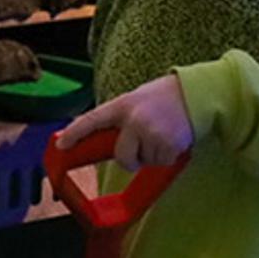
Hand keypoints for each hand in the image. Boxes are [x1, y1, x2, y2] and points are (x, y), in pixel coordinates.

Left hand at [56, 74, 193, 170]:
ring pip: (144, 162)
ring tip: (164, 134)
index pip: (92, 120)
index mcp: (122, 105)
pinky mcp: (167, 145)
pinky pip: (161, 163)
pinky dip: (167, 156)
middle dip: (131, 159)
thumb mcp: (137, 101)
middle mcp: (133, 119)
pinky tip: (173, 139)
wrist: (197, 94)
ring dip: (153, 155)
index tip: (61, 144)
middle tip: (144, 147)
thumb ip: (121, 119)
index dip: (75, 133)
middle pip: (122, 157)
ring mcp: (150, 133)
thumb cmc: (164, 98)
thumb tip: (104, 142)